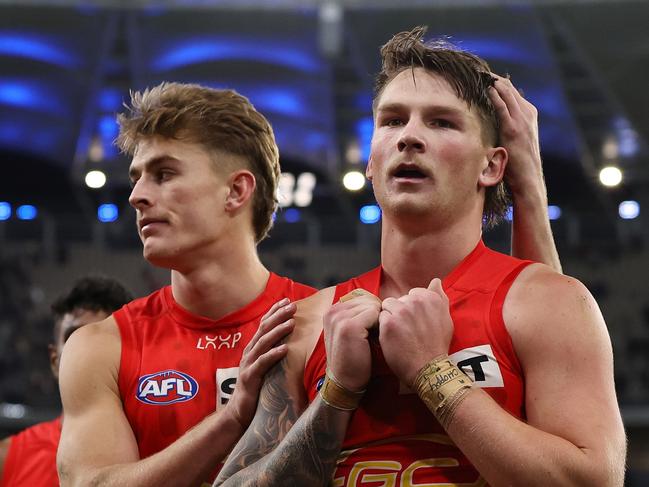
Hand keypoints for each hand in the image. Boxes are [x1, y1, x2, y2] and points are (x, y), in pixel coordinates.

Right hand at [225, 298, 295, 428]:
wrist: (239, 414)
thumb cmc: (256, 390)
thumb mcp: (266, 369)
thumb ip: (274, 356)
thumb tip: (293, 344)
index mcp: (253, 350)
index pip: (264, 325)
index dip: (274, 312)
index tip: (287, 301)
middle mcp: (249, 354)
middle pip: (264, 330)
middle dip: (278, 316)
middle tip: (292, 306)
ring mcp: (248, 365)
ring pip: (263, 343)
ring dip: (277, 331)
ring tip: (291, 323)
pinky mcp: (250, 378)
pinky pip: (262, 364)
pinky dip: (273, 355)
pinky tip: (284, 349)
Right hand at [323, 289, 380, 390]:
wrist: (345, 381)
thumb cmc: (353, 357)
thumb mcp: (350, 331)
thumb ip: (358, 314)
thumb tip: (380, 302)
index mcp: (332, 310)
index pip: (363, 297)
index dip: (373, 312)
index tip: (371, 330)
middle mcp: (333, 311)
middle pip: (368, 299)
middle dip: (377, 315)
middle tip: (374, 335)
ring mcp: (339, 318)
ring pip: (372, 305)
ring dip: (379, 320)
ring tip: (374, 338)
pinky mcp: (348, 326)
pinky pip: (374, 313)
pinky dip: (380, 326)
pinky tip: (375, 340)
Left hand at [379, 278, 452, 386]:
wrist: (428, 369)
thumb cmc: (437, 346)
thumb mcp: (445, 319)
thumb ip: (439, 297)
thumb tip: (435, 281)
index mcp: (430, 298)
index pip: (412, 294)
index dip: (411, 310)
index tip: (417, 323)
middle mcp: (416, 301)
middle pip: (399, 300)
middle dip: (400, 313)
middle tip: (408, 331)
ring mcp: (402, 311)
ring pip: (387, 306)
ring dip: (390, 318)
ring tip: (399, 334)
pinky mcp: (389, 322)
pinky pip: (380, 318)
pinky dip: (384, 328)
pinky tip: (393, 339)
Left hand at [489, 74, 546, 199]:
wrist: (529, 179)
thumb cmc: (518, 164)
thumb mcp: (513, 141)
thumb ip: (505, 128)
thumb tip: (489, 122)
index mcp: (528, 115)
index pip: (511, 91)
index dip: (496, 82)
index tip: (481, 76)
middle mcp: (527, 114)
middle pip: (508, 88)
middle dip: (492, 79)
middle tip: (476, 70)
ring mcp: (522, 120)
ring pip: (507, 93)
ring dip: (492, 82)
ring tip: (478, 74)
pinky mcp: (514, 129)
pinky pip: (503, 107)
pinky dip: (494, 96)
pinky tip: (485, 88)